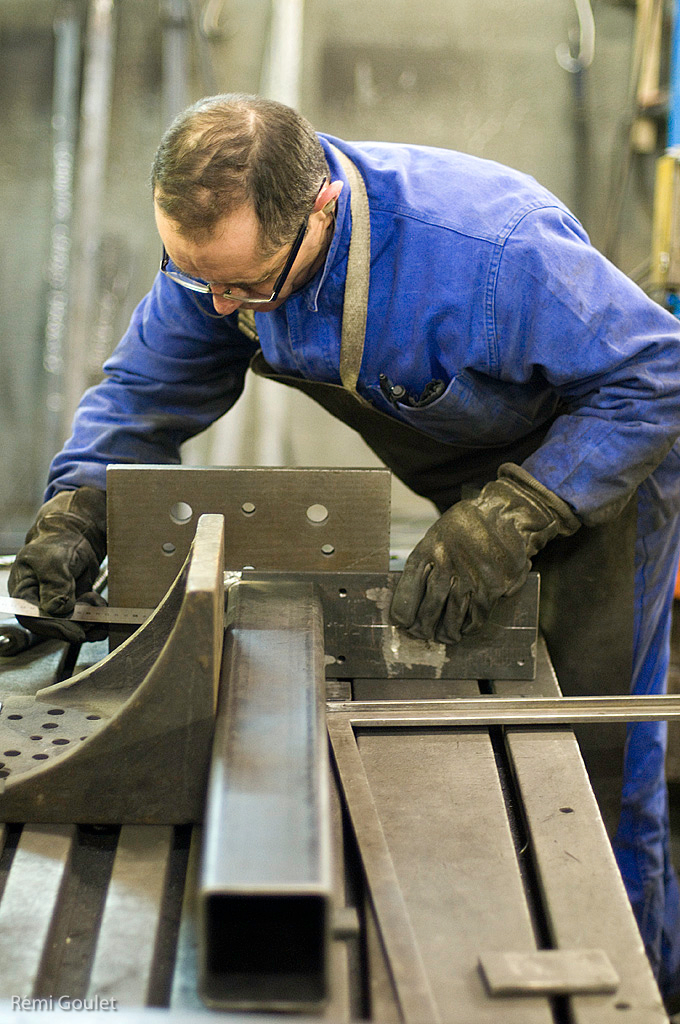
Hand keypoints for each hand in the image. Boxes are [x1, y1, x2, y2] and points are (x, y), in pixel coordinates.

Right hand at [9, 487, 106, 643]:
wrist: (75, 537)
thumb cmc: (58, 544)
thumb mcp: (54, 559)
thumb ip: (55, 582)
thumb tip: (58, 608)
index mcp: (23, 592)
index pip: (32, 618)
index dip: (53, 628)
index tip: (75, 632)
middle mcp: (38, 603)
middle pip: (53, 625)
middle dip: (76, 626)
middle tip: (94, 623)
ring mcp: (56, 607)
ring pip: (71, 626)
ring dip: (89, 624)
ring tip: (102, 614)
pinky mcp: (73, 607)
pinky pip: (83, 621)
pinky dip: (96, 620)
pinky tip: (105, 611)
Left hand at [390, 464, 579, 643]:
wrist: (504, 515)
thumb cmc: (467, 526)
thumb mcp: (438, 535)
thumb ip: (428, 562)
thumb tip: (414, 593)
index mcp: (428, 551)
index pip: (408, 589)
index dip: (403, 611)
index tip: (401, 622)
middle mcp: (446, 566)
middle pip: (428, 608)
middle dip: (422, 627)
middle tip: (421, 634)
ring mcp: (469, 578)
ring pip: (451, 617)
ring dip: (444, 632)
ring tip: (441, 637)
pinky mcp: (491, 588)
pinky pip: (476, 616)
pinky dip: (468, 627)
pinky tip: (464, 630)